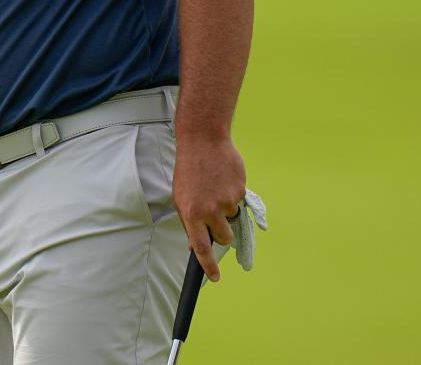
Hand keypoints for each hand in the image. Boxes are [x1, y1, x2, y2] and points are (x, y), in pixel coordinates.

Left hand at [172, 135, 245, 281]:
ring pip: (231, 219)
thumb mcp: (180, 198)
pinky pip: (238, 201)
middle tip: (214, 216)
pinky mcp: (240, 191)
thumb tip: (195, 246)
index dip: (209, 266)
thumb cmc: (188, 171)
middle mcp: (210, 211)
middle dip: (221, 234)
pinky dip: (232, 194)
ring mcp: (227, 201)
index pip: (201, 248)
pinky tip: (222, 179)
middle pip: (223, 238)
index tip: (215, 278)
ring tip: (215, 189)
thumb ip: (188, 222)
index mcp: (191, 214)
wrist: (203, 142)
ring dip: (226, 210)